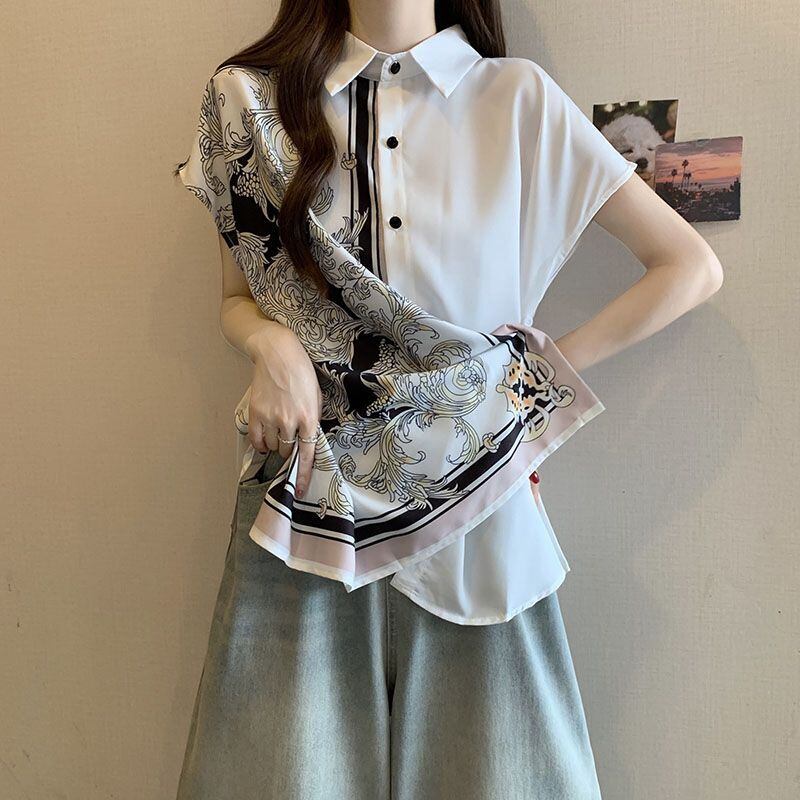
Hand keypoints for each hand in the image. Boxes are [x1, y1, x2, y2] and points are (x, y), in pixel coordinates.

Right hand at [246, 324, 321, 497]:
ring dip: (276, 445)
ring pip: (272, 447)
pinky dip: (260, 443)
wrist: (278, 354)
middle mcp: (289, 421)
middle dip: (290, 449)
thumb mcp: (316, 397)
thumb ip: (313, 420)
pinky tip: (265, 437)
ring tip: (278, 431)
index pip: (307, 454)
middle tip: (290, 437)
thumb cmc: (301, 373)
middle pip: (287, 451)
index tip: (299, 489)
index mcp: (309, 417)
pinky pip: (256, 440)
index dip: (303, 475)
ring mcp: (271, 417)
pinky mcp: (255, 413)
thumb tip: (308, 441)